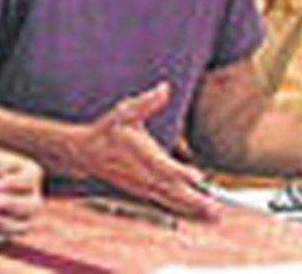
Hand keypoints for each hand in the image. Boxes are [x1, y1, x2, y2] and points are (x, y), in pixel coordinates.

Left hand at [0, 146, 42, 243]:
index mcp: (31, 172)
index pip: (30, 179)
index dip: (15, 182)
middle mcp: (34, 197)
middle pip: (33, 205)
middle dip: (13, 204)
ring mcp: (25, 217)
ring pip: (23, 226)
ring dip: (4, 222)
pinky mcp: (10, 232)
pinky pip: (6, 238)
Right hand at [71, 83, 220, 220]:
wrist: (87, 153)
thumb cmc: (108, 130)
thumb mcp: (125, 112)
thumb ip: (147, 102)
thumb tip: (165, 88)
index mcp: (142, 154)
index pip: (163, 166)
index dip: (179, 172)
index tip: (198, 176)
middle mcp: (144, 174)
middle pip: (171, 189)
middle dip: (194, 200)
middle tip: (215, 209)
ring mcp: (143, 186)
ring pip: (170, 199)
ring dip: (191, 207)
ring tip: (214, 214)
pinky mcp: (143, 192)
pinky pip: (165, 201)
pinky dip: (180, 207)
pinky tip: (196, 211)